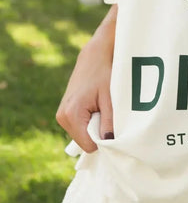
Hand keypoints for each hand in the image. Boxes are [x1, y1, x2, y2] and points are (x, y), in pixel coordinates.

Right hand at [56, 9, 116, 152]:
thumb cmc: (104, 74)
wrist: (93, 57)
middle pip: (84, 141)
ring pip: (82, 135)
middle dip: (98, 132)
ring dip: (94, 126)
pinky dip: (89, 121)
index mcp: (72, 114)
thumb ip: (109, 122)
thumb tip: (109, 143)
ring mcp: (61, 116)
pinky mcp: (64, 113)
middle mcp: (62, 117)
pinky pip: (79, 127)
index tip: (110, 125)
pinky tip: (95, 106)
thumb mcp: (110, 98)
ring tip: (100, 106)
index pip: (88, 145)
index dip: (102, 140)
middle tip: (105, 111)